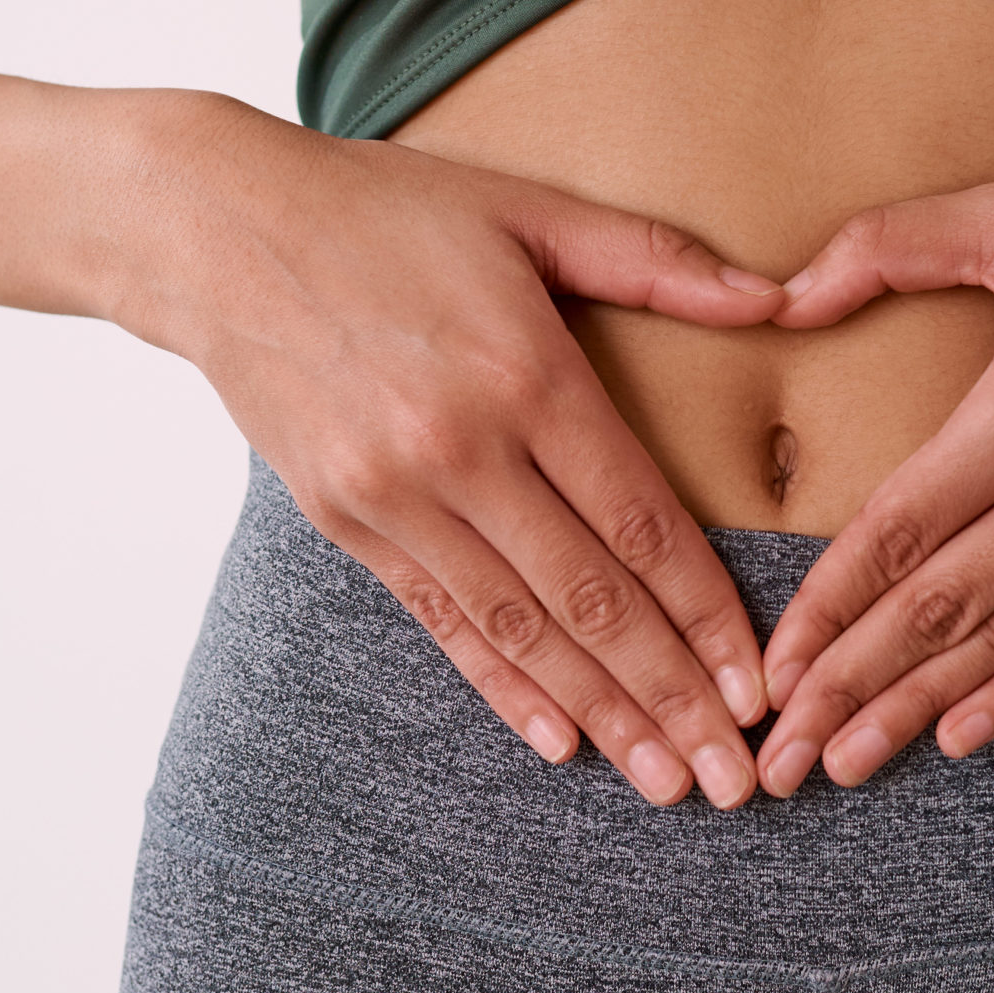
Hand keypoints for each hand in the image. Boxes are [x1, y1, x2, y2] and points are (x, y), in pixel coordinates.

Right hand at [120, 96, 787, 808]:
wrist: (211, 230)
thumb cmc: (386, 211)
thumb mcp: (530, 210)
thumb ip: (658, 262)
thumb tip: (783, 297)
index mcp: (525, 374)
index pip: (640, 522)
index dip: (708, 615)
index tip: (761, 687)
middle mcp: (460, 449)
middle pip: (590, 598)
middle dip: (673, 697)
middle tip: (736, 780)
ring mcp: (394, 495)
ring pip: (520, 629)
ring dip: (601, 715)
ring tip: (666, 781)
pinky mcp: (344, 522)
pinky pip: (441, 624)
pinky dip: (503, 688)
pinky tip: (560, 741)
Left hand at [749, 136, 993, 796]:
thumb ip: (887, 244)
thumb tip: (779, 299)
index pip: (907, 529)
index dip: (830, 608)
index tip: (771, 671)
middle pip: (947, 607)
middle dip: (855, 687)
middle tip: (784, 760)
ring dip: (923, 706)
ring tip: (850, 765)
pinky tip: (959, 735)